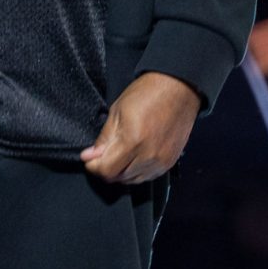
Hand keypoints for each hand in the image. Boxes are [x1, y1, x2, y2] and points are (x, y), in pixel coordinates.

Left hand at [82, 72, 200, 184]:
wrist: (178, 89)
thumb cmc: (148, 93)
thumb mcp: (117, 111)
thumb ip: (104, 138)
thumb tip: (90, 155)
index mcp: (133, 140)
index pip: (107, 170)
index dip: (94, 166)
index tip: (89, 159)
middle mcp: (149, 155)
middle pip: (119, 177)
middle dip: (106, 168)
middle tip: (102, 155)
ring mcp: (161, 161)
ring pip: (133, 180)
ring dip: (121, 171)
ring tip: (119, 154)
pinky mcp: (169, 162)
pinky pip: (147, 176)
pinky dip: (136, 171)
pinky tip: (133, 157)